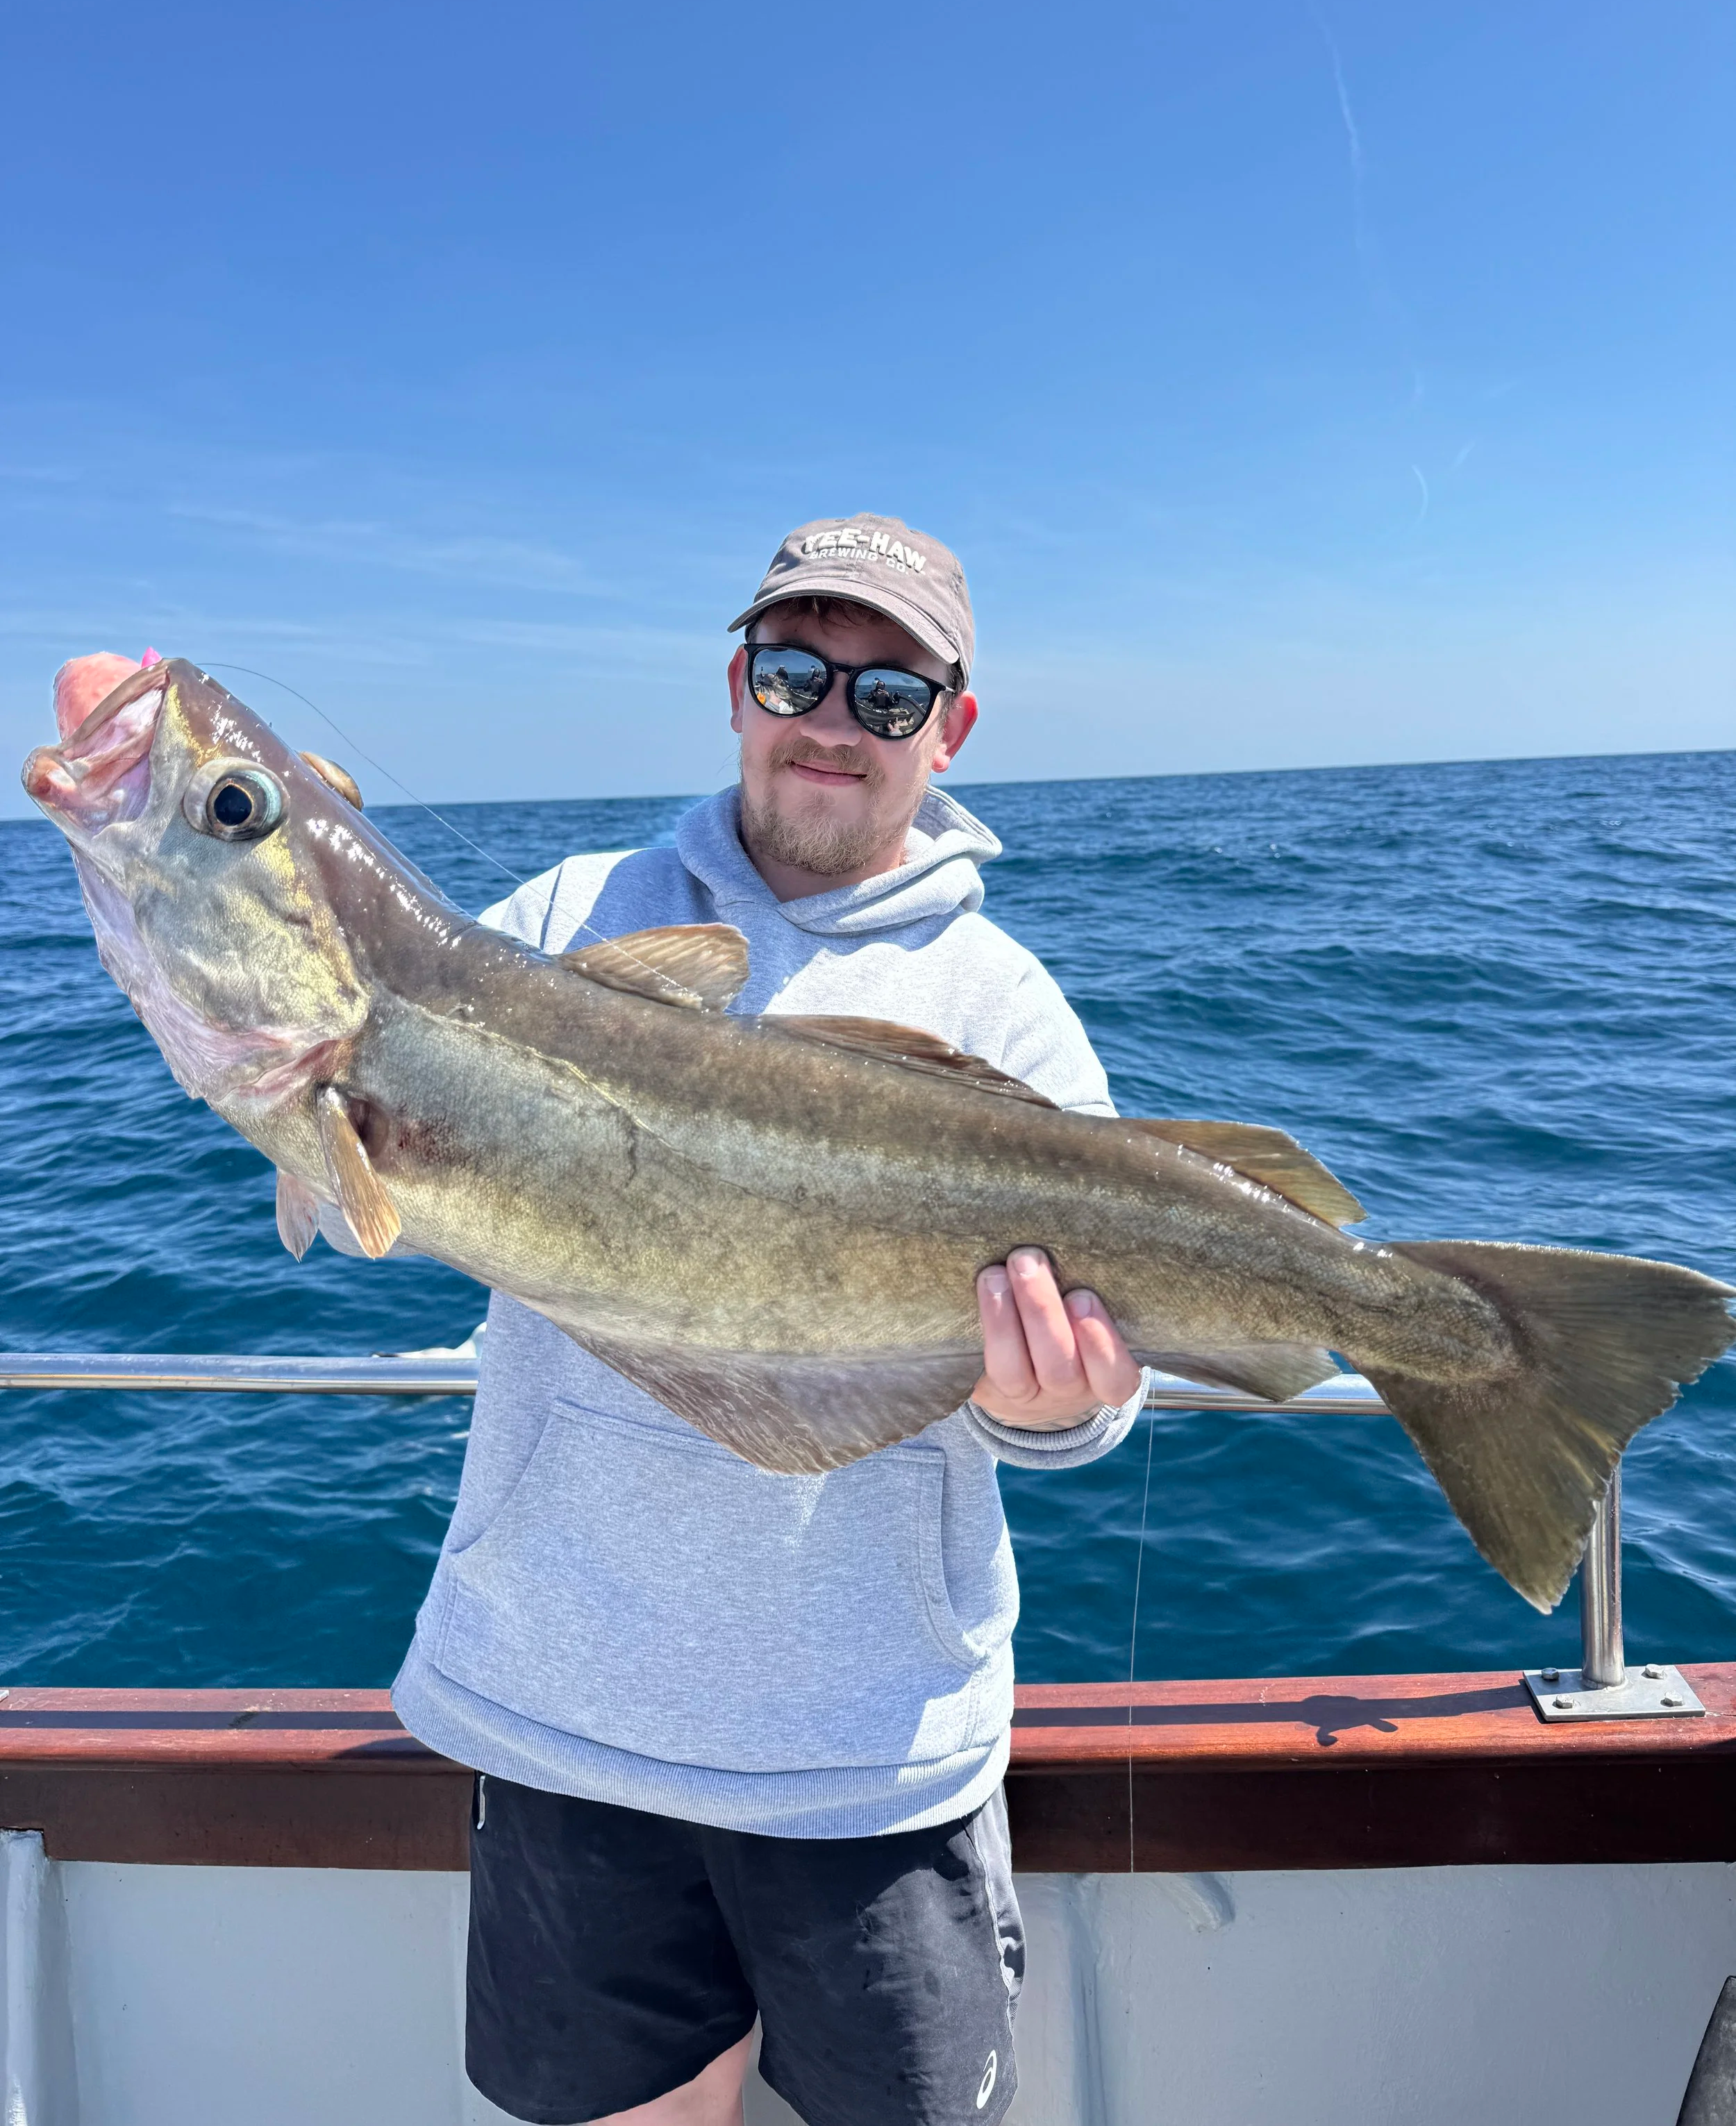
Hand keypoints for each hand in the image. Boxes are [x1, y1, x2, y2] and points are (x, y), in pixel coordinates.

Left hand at [970, 1247, 1141, 1430]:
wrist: (1035, 1380)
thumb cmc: (1079, 1330)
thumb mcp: (1098, 1320)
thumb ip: (1096, 1295)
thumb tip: (1089, 1233)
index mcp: (1108, 1378)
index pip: (1117, 1377)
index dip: (1099, 1341)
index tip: (1081, 1297)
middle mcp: (1070, 1392)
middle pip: (1059, 1367)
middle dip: (1040, 1311)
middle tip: (1027, 1260)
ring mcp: (1027, 1396)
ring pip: (1014, 1371)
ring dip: (1001, 1319)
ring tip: (993, 1275)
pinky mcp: (991, 1391)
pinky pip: (984, 1371)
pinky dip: (983, 1330)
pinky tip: (981, 1290)